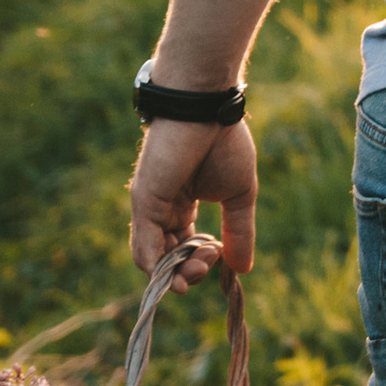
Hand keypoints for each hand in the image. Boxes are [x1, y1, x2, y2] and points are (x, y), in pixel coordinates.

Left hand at [128, 117, 259, 280]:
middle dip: (189, 273)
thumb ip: (239, 231)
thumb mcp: (239, 195)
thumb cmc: (224, 143)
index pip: (183, 246)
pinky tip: (176, 275)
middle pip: (167, 257)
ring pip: (152, 258)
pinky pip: (143, 244)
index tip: (220, 256)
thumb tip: (243, 269)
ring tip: (193, 273)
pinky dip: (156, 266)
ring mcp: (151, 206)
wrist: (208, 111)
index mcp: (183, 204)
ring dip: (175, 275)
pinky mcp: (144, 202)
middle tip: (207, 266)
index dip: (200, 261)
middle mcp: (163, 208)